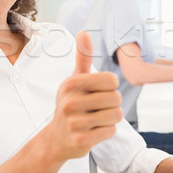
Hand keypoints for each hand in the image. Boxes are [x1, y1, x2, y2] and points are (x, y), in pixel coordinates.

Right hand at [51, 31, 122, 160]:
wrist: (56, 139)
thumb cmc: (71, 105)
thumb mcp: (74, 80)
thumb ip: (83, 57)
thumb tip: (83, 32)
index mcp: (71, 83)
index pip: (112, 80)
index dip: (110, 88)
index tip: (97, 93)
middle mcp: (70, 102)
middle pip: (116, 98)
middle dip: (112, 105)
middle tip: (96, 109)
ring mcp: (74, 122)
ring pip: (116, 115)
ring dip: (110, 118)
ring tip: (95, 120)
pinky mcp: (80, 140)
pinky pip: (110, 131)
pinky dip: (106, 132)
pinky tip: (93, 131)